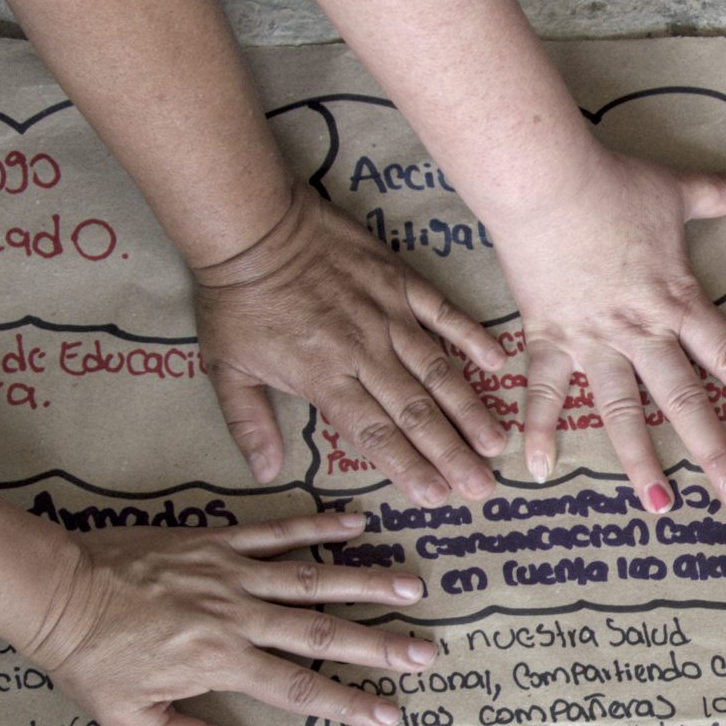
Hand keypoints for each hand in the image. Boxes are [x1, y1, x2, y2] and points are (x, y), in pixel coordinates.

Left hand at [28, 510, 435, 725]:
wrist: (53, 591)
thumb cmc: (89, 661)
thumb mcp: (131, 720)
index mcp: (220, 662)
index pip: (298, 689)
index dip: (348, 704)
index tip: (391, 716)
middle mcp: (237, 615)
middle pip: (322, 632)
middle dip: (379, 645)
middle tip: (425, 654)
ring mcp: (230, 573)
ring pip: (311, 577)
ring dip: (365, 582)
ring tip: (412, 586)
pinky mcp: (217, 540)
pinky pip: (276, 531)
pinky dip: (318, 525)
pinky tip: (357, 523)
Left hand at [192, 188, 509, 505]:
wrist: (252, 227)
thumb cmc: (236, 299)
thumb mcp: (226, 367)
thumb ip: (249, 423)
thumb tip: (266, 472)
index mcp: (324, 378)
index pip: (374, 434)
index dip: (408, 468)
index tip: (436, 498)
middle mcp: (364, 353)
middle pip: (415, 412)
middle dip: (451, 454)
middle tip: (481, 487)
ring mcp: (387, 316)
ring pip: (437, 371)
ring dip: (469, 409)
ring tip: (496, 442)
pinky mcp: (400, 282)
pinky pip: (443, 312)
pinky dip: (472, 335)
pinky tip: (498, 362)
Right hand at [502, 144, 725, 510]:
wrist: (545, 181)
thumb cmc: (613, 183)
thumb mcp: (677, 189)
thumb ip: (723, 192)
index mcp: (678, 301)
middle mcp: (641, 331)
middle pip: (684, 400)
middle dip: (713, 450)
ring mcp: (595, 340)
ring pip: (623, 411)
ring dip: (640, 461)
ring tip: (659, 505)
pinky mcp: (550, 337)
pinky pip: (546, 391)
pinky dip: (539, 429)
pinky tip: (539, 469)